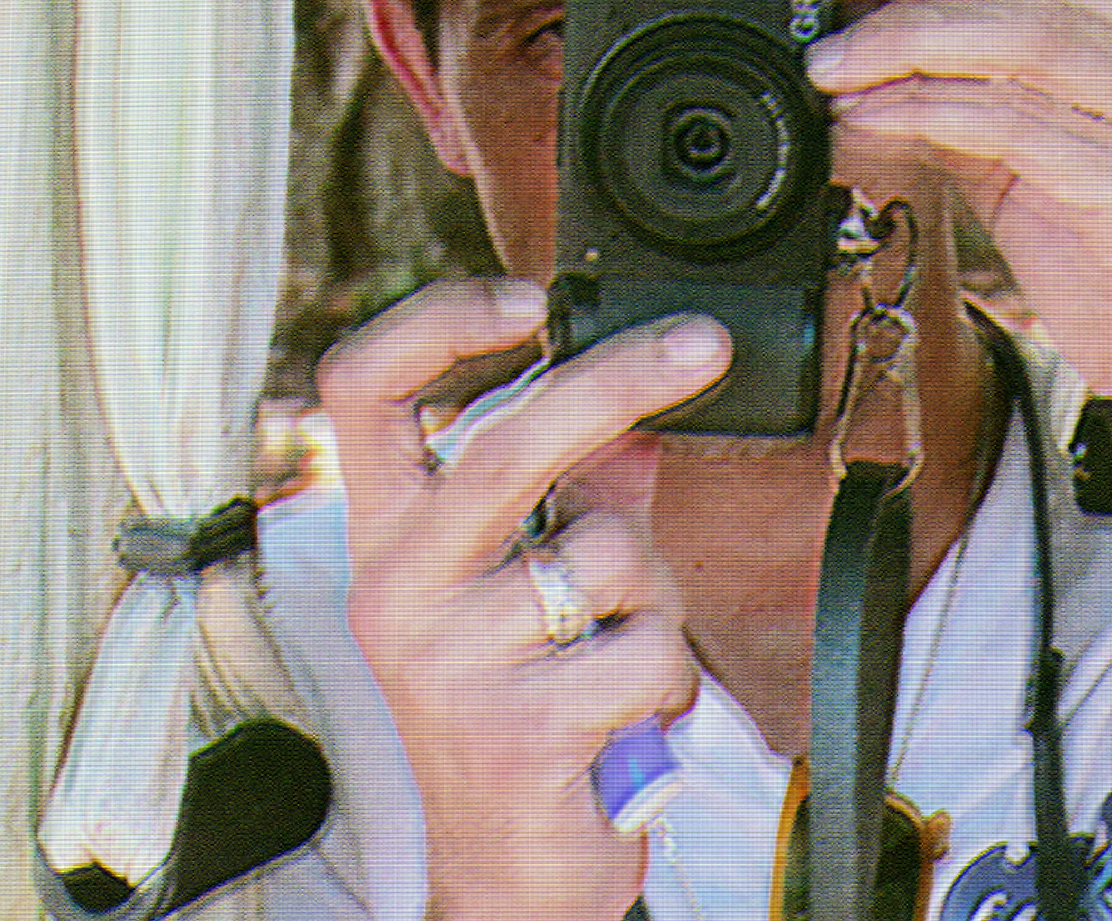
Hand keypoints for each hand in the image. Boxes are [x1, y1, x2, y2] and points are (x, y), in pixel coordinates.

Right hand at [317, 281, 730, 920]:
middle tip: (700, 345)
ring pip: (610, 551)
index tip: (530, 295)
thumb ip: (581, 491)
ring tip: (613, 653)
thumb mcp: (531, 583)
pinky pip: (648, 647)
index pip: (366, 391)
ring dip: (652, 595)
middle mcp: (398, 587)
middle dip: (618, 379)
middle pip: (506, 439)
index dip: (438, 321)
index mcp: (389, 536)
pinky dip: (667, 676)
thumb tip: (642, 414)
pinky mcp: (518, 729)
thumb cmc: (522, 705)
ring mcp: (450, 660)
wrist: (509, 870)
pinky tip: (624, 717)